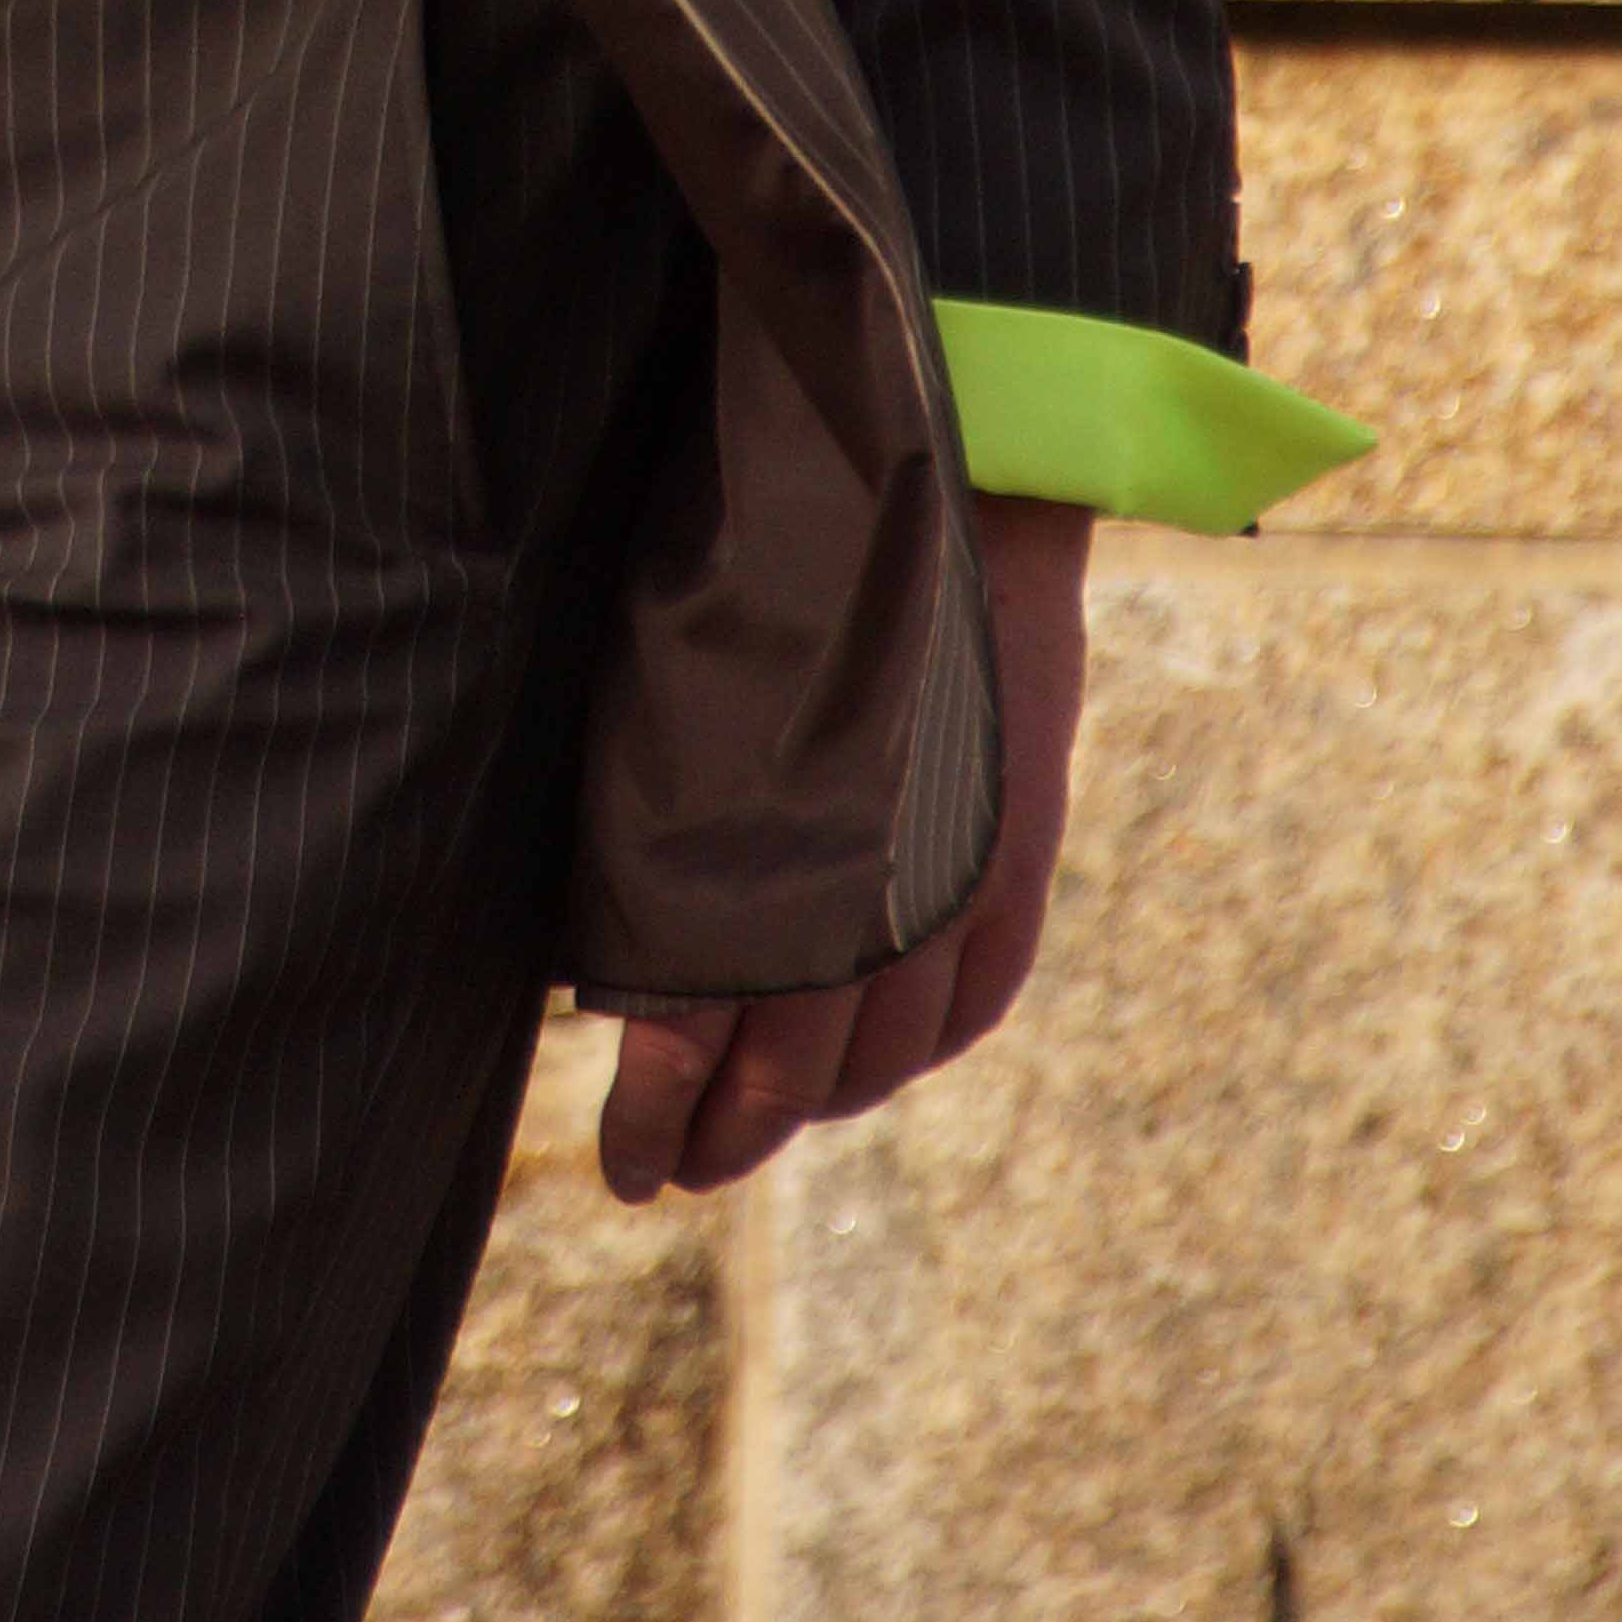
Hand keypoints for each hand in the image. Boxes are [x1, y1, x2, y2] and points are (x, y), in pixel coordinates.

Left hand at [596, 491, 1090, 1206]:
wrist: (948, 452)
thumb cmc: (772, 528)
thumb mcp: (675, 655)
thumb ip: (655, 796)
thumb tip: (599, 925)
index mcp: (761, 824)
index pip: (700, 1016)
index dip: (659, 1103)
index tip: (624, 1164)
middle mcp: (869, 869)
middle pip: (800, 1060)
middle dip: (732, 1129)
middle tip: (680, 1169)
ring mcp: (960, 864)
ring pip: (894, 1047)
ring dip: (824, 1103)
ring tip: (768, 1124)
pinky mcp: (1021, 839)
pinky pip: (981, 992)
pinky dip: (928, 1046)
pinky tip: (887, 1061)